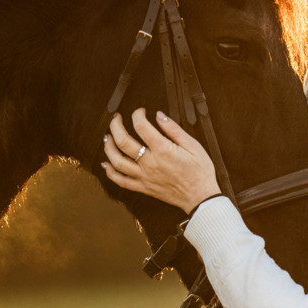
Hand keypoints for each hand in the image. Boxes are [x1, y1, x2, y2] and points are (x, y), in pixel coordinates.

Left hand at [101, 108, 221, 213]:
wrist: (200, 196)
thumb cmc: (199, 172)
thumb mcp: (193, 145)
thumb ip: (174, 129)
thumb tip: (159, 116)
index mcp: (162, 150)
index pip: (141, 126)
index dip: (137, 115)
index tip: (140, 112)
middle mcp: (150, 163)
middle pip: (123, 142)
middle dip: (116, 126)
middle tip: (116, 119)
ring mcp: (144, 176)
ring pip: (117, 161)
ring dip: (109, 148)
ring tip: (107, 138)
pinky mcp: (143, 187)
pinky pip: (121, 181)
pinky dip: (111, 173)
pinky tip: (106, 165)